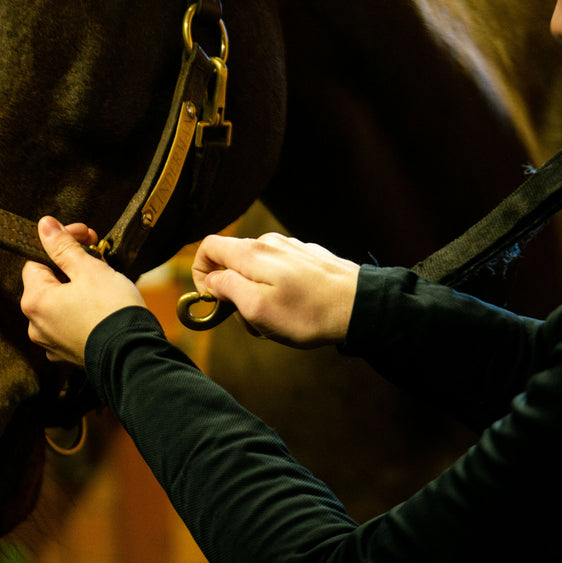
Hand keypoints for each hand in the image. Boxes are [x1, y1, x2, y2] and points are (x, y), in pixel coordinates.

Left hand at [21, 217, 145, 365]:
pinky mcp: (69, 354)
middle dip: (71, 265)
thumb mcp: (88, 269)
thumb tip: (45, 225)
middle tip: (98, 255)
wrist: (134, 356)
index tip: (84, 237)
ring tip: (104, 281)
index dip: (60, 245)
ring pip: (60, 304)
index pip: (35, 261)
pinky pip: (70, 325)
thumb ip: (63, 246)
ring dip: (78, 289)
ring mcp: (51, 343)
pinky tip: (102, 306)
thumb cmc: (111, 312)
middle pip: (48, 283)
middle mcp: (36, 325)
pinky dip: (82, 312)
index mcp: (34, 301)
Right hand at [191, 232, 359, 347]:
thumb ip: (226, 288)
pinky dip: (276, 289)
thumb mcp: (256, 308)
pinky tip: (295, 308)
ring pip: (255, 268)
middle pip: (231, 261)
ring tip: (276, 320)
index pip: (208, 247)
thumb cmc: (308, 313)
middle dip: (232, 292)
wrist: (361, 307)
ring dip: (255, 294)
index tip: (213, 299)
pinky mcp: (308, 256)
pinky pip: (278, 270)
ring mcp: (290, 247)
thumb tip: (211, 279)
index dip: (200, 273)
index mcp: (251, 252)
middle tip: (250, 320)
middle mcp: (269, 242)